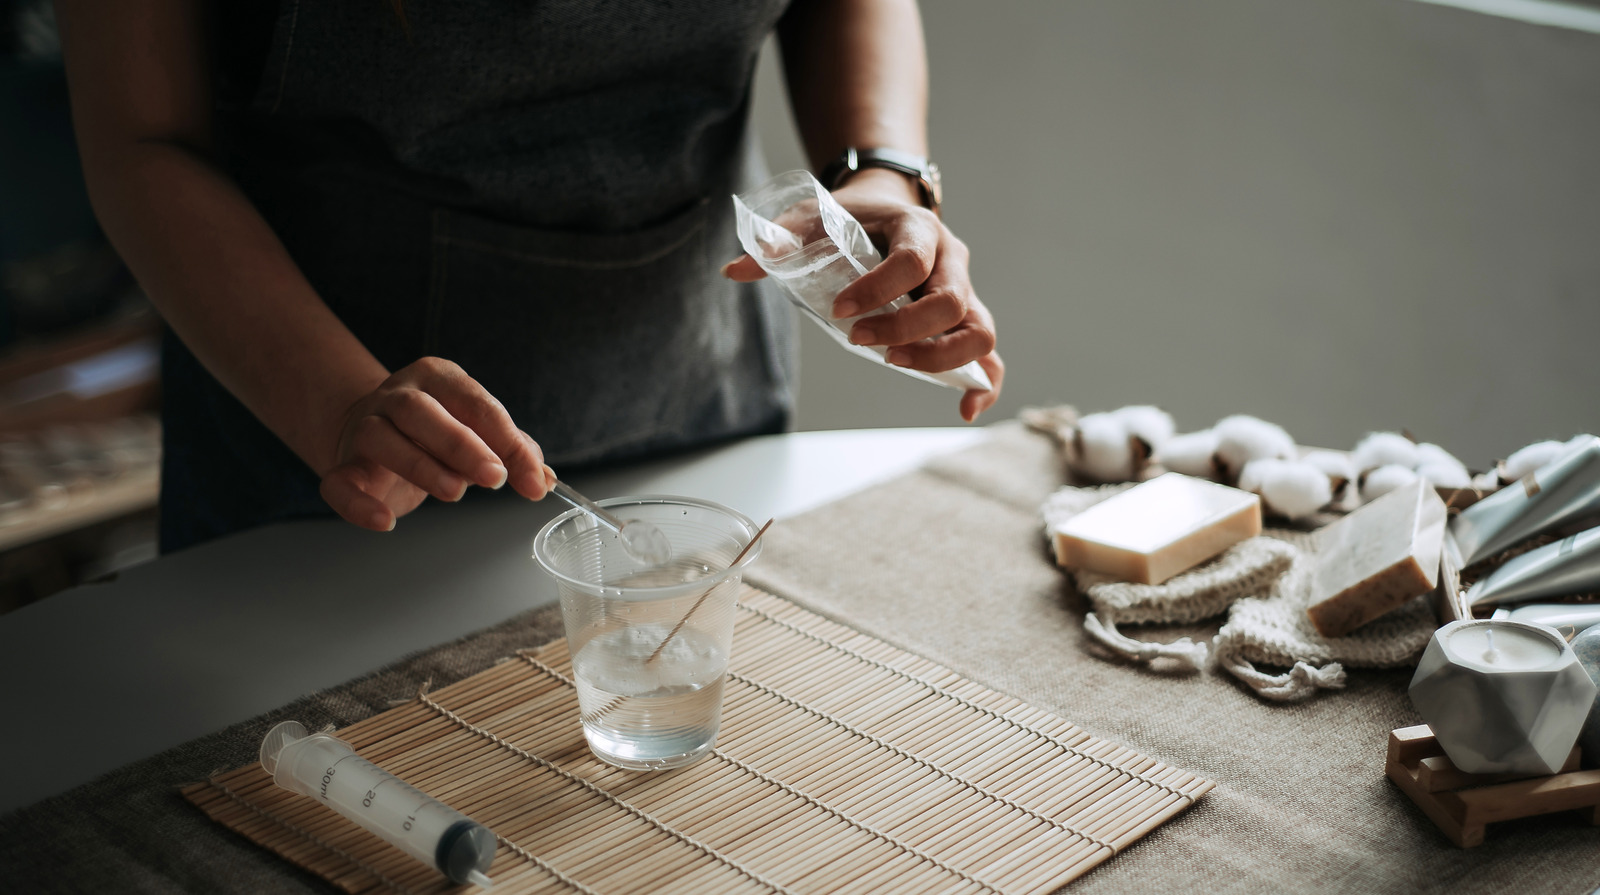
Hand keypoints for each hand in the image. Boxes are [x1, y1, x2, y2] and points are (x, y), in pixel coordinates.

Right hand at [319, 357, 554, 530]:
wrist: (373, 432)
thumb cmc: (437, 432)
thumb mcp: (480, 434)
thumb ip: (512, 451)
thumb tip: (542, 479)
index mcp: (437, 379)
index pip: (475, 403)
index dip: (507, 441)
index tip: (533, 479)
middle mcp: (397, 396)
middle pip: (421, 412)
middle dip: (461, 445)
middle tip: (495, 478)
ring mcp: (365, 427)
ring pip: (382, 438)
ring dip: (420, 465)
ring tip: (455, 492)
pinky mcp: (344, 464)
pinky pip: (340, 482)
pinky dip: (358, 504)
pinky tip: (384, 522)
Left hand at [723, 169, 1003, 421]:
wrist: (886, 210)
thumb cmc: (849, 219)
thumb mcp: (812, 218)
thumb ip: (778, 241)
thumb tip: (735, 270)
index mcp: (918, 228)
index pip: (912, 260)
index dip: (877, 290)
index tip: (838, 310)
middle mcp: (951, 260)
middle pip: (951, 302)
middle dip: (905, 330)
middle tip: (858, 341)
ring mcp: (965, 292)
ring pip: (979, 332)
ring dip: (940, 359)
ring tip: (894, 365)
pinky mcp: (966, 322)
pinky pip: (989, 357)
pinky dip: (983, 384)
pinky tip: (964, 410)